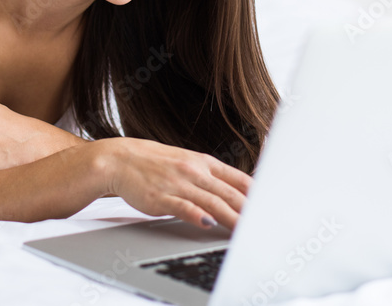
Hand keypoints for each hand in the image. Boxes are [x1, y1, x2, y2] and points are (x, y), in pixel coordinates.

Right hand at [95, 137, 251, 230]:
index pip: (240, 180)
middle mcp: (195, 171)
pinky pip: (183, 206)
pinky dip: (197, 215)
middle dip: (250, 212)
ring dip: (232, 218)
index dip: (258, 197)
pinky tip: (208, 223)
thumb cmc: (154, 164)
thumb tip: (237, 192)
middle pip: (231, 194)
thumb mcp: (188, 163)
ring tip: (246, 232)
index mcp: (204, 162)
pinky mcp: (161, 197)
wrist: (119, 160)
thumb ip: (211, 177)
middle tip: (265, 227)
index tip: (272, 210)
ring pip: (213, 202)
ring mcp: (179, 184)